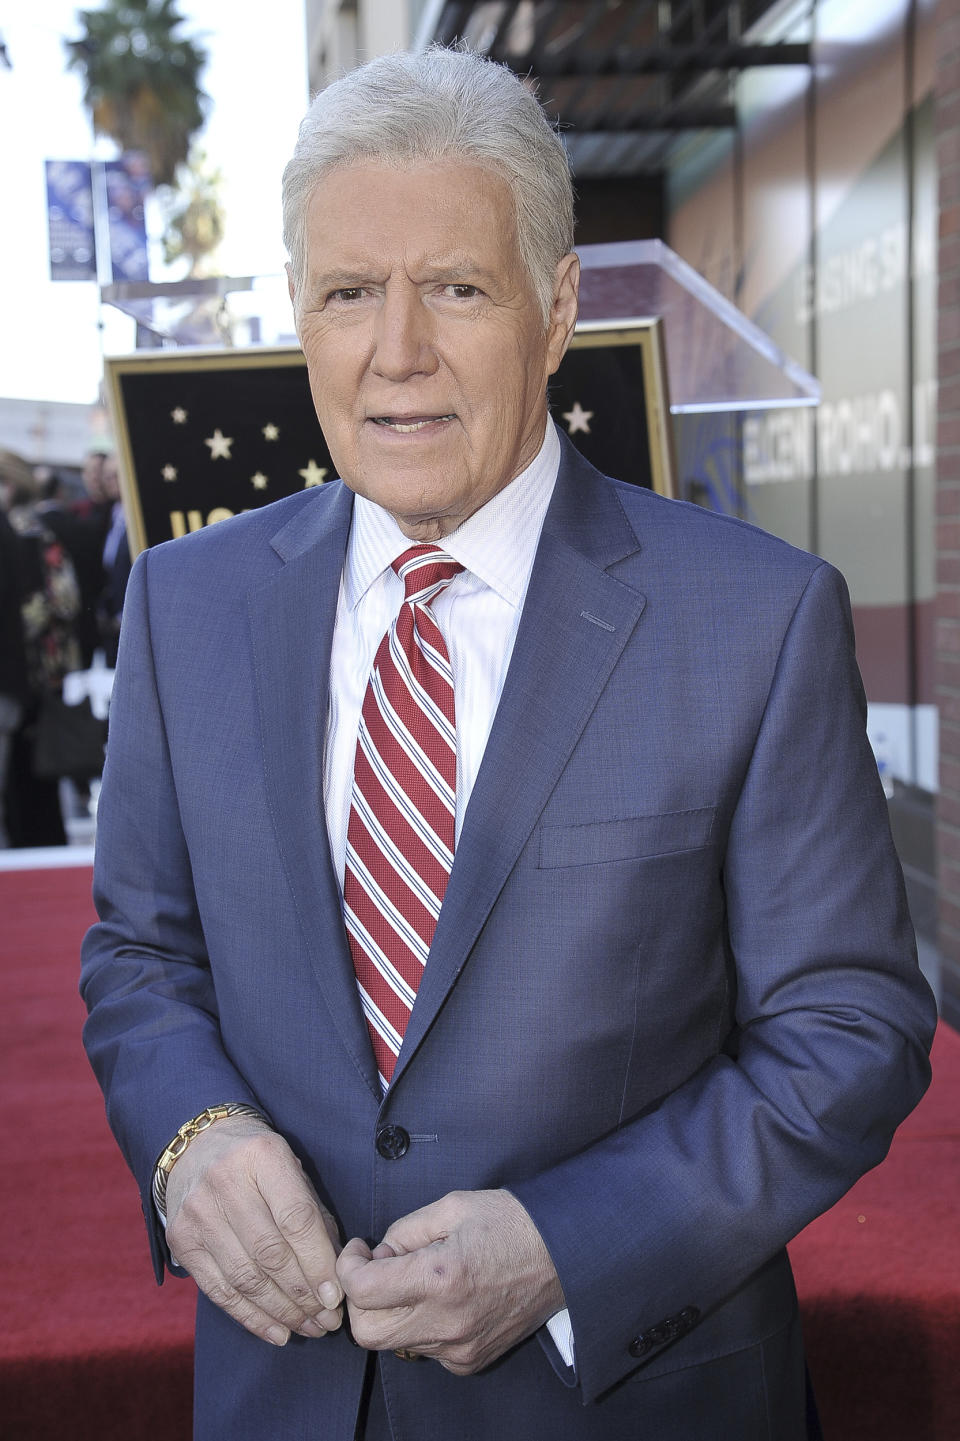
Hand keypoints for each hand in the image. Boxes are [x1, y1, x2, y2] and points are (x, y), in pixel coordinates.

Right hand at [165, 1116, 343, 1345]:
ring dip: (282, 1312)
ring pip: (245, 1278)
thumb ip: (314, 1216)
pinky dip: (251, 1317)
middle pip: (270, 1253)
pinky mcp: (180, 1241)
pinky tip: (277, 1332)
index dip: (319, 1262)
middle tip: (328, 1320)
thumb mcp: (292, 1171)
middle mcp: (225, 1182)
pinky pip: (219, 1291)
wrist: (198, 1148)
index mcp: (262, 1156)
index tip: (337, 1296)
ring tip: (309, 1328)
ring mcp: (198, 1213)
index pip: (296, 1219)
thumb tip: (337, 1275)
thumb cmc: (259, 1164)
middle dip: (304, 1295)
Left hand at [337, 1189, 564, 1373]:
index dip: (348, 1267)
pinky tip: (442, 1299)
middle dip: (361, 1299)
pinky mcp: (470, 1361)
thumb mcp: (452, 1205)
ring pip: (395, 1342)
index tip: (359, 1250)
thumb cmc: (510, 1222)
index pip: (362, 1292)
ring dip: (392, 1311)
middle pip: (368, 1332)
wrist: (564, 1254)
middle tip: (379, 1267)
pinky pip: (425, 1349)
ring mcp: (459, 1348)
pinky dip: (420, 1325)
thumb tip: (379, 1256)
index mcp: (439, 1277)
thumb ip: (404, 1230)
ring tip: (419, 1278)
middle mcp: (447, 1322)